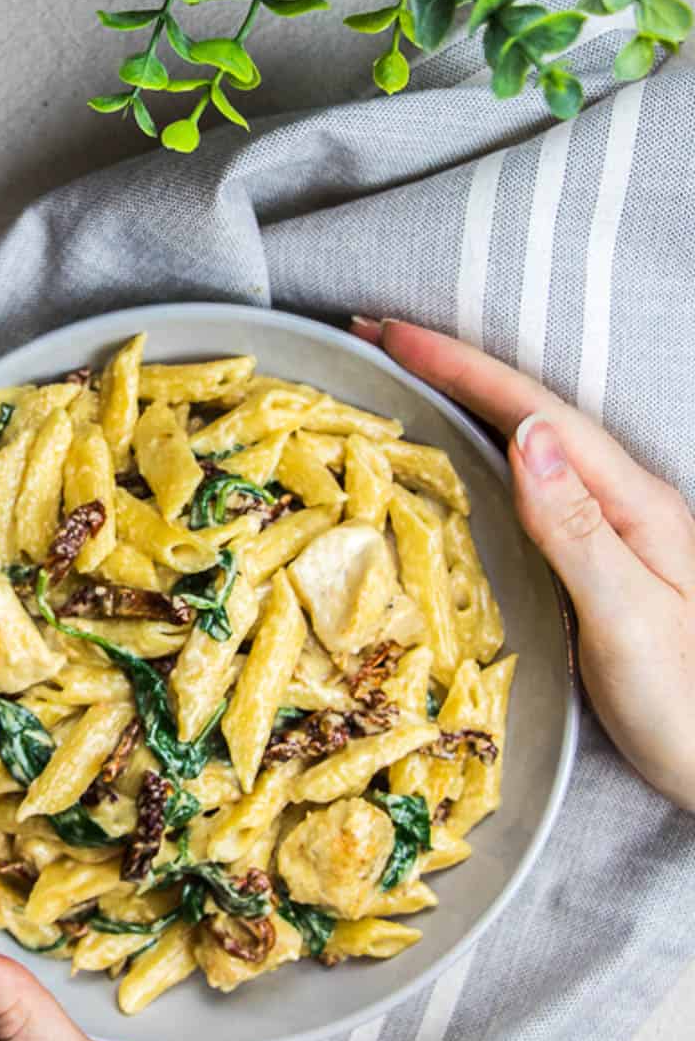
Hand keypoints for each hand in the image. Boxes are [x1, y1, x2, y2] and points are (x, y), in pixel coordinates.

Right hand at [352, 318, 694, 808]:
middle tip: (377, 340)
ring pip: (530, 447)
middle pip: (530, 416)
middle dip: (454, 370)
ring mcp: (615, 535)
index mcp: (633, 503)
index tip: (393, 334)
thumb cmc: (690, 706)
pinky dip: (483, 456)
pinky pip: (530, 490)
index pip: (535, 414)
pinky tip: (457, 465)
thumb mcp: (628, 618)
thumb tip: (524, 433)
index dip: (462, 368)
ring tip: (403, 382)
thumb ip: (575, 527)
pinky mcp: (602, 567)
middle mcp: (626, 505)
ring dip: (465, 405)